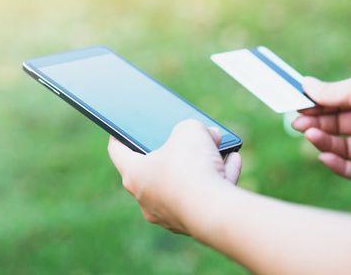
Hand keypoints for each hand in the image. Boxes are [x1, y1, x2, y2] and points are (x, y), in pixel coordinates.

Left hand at [107, 119, 241, 233]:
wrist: (214, 209)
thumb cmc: (192, 166)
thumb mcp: (190, 130)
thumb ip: (192, 128)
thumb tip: (207, 136)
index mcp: (134, 173)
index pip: (118, 151)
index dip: (120, 134)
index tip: (122, 126)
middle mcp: (146, 198)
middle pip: (158, 167)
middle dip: (178, 148)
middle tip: (189, 133)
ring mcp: (169, 214)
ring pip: (185, 182)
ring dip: (203, 163)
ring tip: (220, 146)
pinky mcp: (192, 223)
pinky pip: (203, 195)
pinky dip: (218, 178)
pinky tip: (233, 162)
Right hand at [292, 73, 350, 180]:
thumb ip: (330, 92)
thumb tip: (304, 84)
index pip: (336, 107)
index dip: (316, 109)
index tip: (297, 109)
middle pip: (338, 128)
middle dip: (317, 125)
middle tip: (298, 124)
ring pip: (344, 149)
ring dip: (324, 143)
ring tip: (310, 135)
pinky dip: (339, 166)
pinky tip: (324, 157)